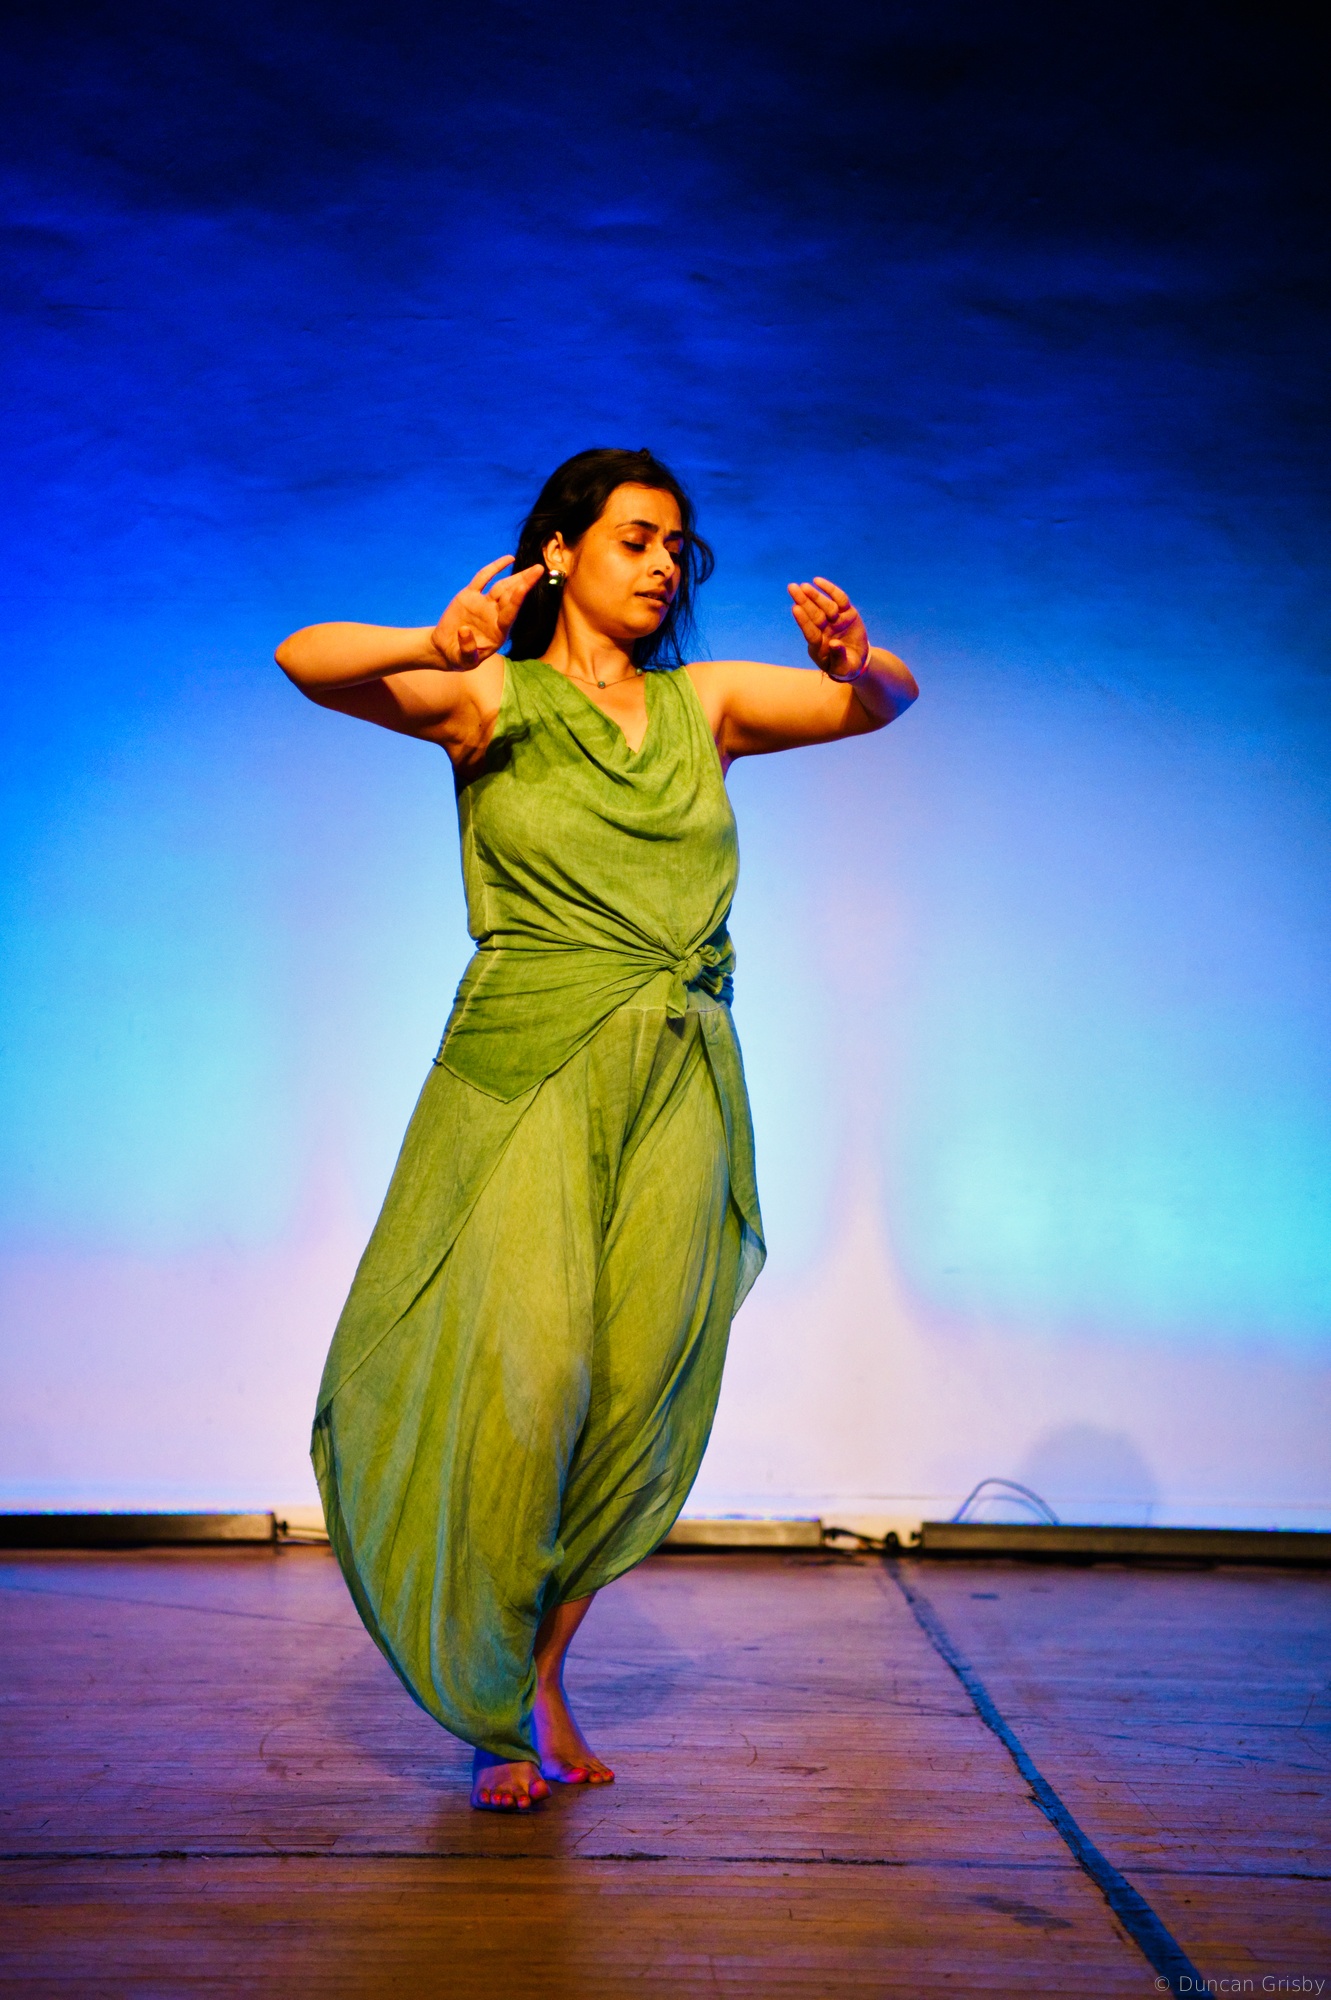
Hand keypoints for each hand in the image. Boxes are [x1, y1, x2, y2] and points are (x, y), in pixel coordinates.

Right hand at [431, 556, 544, 670]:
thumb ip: (467, 649)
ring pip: (502, 586)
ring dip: (516, 576)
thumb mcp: (464, 660)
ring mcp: (483, 603)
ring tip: (532, 567)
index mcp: (498, 630)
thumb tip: (464, 630)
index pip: (510, 612)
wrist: (446, 649)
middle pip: (511, 596)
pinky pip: (484, 578)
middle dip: (525, 583)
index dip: (517, 599)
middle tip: (538, 569)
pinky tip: (510, 559)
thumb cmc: (459, 657)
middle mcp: (494, 615)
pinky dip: (495, 568)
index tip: (525, 586)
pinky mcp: (470, 595)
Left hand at [787, 576, 870, 678]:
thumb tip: (835, 644)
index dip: (803, 621)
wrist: (857, 660)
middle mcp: (824, 630)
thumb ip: (838, 657)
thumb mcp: (843, 669)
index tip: (795, 608)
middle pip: (813, 615)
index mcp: (819, 645)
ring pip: (824, 606)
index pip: (810, 632)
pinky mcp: (846, 613)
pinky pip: (839, 599)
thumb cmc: (845, 667)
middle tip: (792, 588)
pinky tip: (818, 581)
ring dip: (814, 595)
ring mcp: (835, 620)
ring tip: (804, 586)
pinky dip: (830, 590)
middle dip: (803, 601)